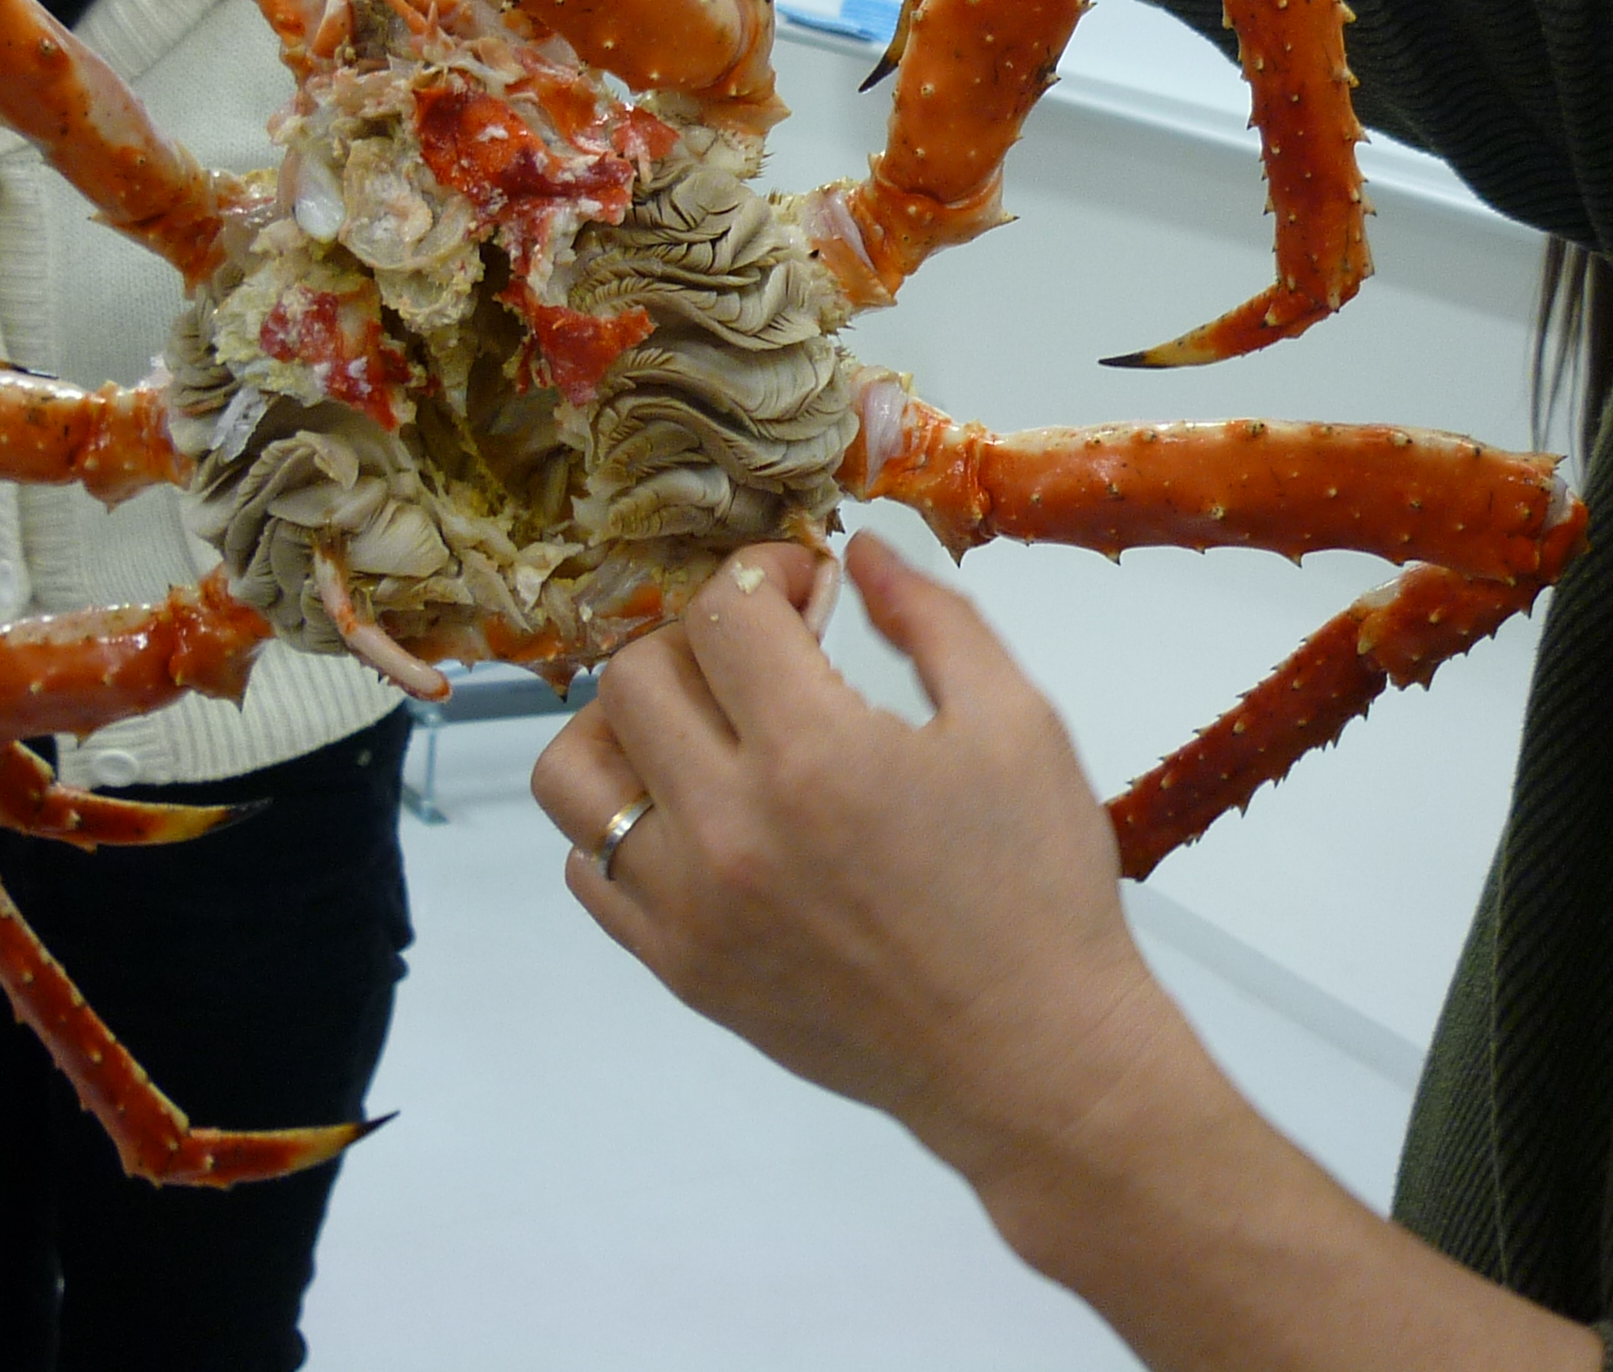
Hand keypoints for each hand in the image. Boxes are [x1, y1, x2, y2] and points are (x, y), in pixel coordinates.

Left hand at [537, 535, 1609, 1371]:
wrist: (1031, 1060)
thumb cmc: (1038, 891)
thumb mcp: (1018, 722)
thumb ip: (931, 615)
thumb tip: (859, 551)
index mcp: (814, 754)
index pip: (723, 608)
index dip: (766, 570)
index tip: (808, 587)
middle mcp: (726, 829)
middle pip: (632, 674)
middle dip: (699, 637)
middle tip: (763, 652)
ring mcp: (688, 908)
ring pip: (574, 772)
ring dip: (628, 724)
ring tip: (701, 725)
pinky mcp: (678, 970)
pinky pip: (587, 869)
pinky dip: (623, 820)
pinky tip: (697, 811)